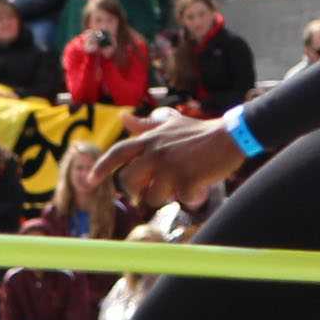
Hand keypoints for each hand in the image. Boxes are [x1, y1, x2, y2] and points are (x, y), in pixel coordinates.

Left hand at [85, 115, 245, 214]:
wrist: (230, 135)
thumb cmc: (200, 132)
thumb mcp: (171, 124)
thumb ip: (146, 125)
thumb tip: (124, 118)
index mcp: (150, 140)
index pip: (117, 154)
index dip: (101, 168)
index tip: (89, 182)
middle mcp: (155, 153)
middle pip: (130, 182)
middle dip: (138, 191)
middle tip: (152, 191)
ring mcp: (171, 167)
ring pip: (153, 197)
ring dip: (169, 196)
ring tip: (184, 184)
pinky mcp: (187, 180)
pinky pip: (181, 201)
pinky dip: (192, 198)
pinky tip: (201, 186)